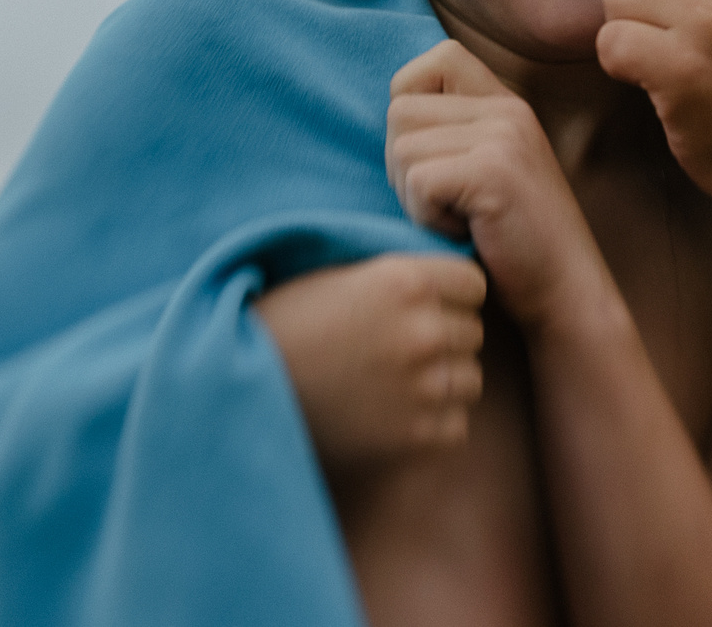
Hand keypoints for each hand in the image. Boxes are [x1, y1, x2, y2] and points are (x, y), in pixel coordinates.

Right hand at [253, 251, 486, 475]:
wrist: (238, 389)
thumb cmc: (283, 323)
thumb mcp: (343, 276)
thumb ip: (401, 276)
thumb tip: (452, 281)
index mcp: (406, 280)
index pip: (473, 284)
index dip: (449, 295)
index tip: (422, 307)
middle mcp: (423, 331)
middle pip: (473, 332)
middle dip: (444, 338)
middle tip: (395, 348)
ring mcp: (422, 387)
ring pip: (470, 380)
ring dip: (442, 381)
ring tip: (392, 382)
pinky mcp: (414, 436)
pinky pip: (455, 425)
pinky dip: (431, 424)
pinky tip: (391, 414)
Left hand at [386, 40, 611, 331]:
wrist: (567, 292)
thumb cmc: (514, 243)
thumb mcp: (488, 169)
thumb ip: (453, 133)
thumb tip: (391, 116)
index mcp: (506, 103)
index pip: (436, 59)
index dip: (411, 101)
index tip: (431, 156)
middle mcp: (507, 109)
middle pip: (401, 111)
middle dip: (403, 165)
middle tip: (445, 203)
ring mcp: (503, 137)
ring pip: (402, 150)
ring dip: (413, 198)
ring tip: (459, 219)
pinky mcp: (493, 172)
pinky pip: (419, 182)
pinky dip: (426, 218)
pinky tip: (464, 233)